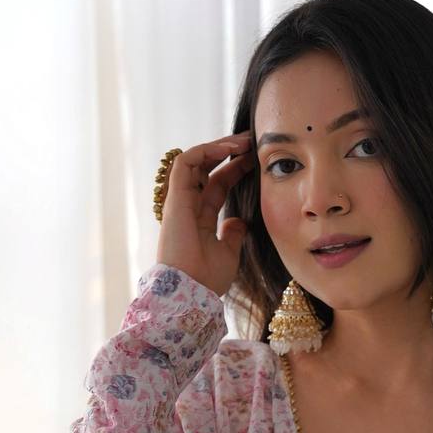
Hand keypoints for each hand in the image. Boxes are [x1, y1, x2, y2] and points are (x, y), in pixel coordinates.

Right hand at [156, 131, 256, 295]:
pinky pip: (186, 162)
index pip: (219, 184)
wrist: (192, 290)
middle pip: (208, 168)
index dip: (236, 169)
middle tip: (252, 141)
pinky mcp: (175, 197)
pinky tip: (227, 149)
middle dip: (230, 152)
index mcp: (201, 218)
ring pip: (196, 160)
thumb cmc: (208, 278)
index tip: (256, 160)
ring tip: (243, 141)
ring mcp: (180, 200)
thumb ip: (233, 234)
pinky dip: (205, 151)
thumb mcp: (229, 253)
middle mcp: (189, 206)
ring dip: (219, 147)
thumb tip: (240, 221)